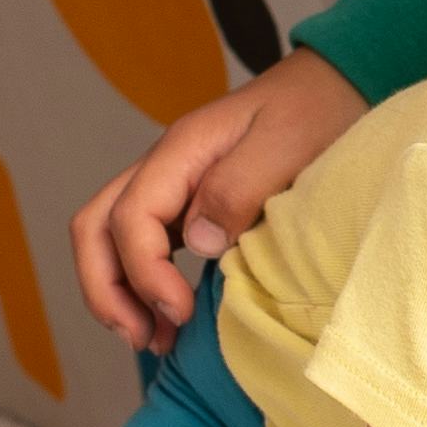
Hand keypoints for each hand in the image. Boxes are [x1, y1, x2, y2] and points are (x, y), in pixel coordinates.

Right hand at [72, 50, 359, 348]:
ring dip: (117, 294)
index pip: (131, 217)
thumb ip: (238, 188)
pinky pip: (141, 245)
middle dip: (107, 291)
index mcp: (182, 149)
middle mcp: (164, 167)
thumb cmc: (315, 110)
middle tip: (145, 338)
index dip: (146, 274)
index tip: (181, 312)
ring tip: (153, 341)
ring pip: (107, 240)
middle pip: (95, 229)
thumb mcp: (287, 144)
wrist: (332, 85)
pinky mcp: (185, 204)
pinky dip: (141, 285)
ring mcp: (171, 186)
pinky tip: (168, 316)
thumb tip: (196, 242)